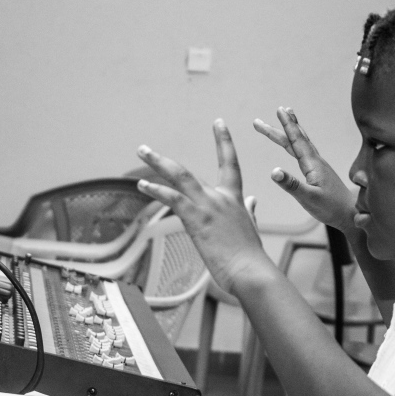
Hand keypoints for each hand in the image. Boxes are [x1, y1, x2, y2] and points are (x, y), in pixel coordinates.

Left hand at [136, 120, 270, 295]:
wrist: (252, 272)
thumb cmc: (250, 258)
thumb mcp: (251, 228)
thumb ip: (249, 212)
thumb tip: (252, 201)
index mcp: (234, 200)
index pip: (230, 164)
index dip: (224, 142)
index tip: (218, 123)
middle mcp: (220, 198)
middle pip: (187, 172)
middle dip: (163, 160)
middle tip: (145, 149)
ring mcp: (208, 206)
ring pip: (179, 176)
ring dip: (157, 164)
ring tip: (141, 154)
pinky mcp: (198, 219)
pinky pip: (173, 198)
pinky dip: (157, 190)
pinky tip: (143, 186)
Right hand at [253, 107, 356, 233]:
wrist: (351, 214)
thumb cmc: (331, 208)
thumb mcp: (308, 198)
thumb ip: (291, 185)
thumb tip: (273, 171)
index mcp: (312, 164)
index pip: (296, 140)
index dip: (287, 124)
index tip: (279, 109)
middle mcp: (316, 161)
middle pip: (294, 139)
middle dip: (278, 128)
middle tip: (260, 121)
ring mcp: (318, 165)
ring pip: (300, 143)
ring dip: (290, 131)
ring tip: (285, 117)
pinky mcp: (319, 172)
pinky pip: (305, 151)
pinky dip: (297, 142)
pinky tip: (296, 144)